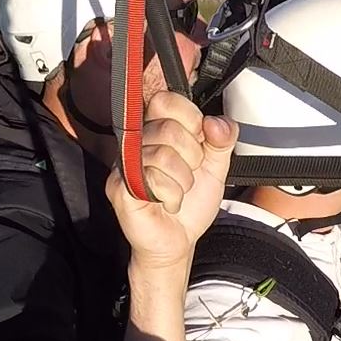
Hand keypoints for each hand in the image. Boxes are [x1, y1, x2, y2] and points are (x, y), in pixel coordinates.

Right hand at [107, 91, 236, 272]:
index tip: (198, 141)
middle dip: (191, 157)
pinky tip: (166, 203)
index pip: (166, 100)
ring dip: (182, 182)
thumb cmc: (190, 202)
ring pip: (163, 156)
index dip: (190, 118)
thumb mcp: (216, 166)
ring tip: (177, 191)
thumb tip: (215, 122)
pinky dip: (171, 196)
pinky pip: (152, 180)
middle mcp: (135, 142)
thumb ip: (222, 139)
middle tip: (187, 174)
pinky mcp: (118, 187)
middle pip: (168, 128)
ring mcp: (123, 164)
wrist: (177, 241)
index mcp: (156, 129)